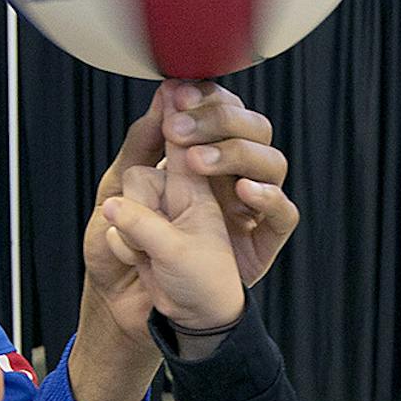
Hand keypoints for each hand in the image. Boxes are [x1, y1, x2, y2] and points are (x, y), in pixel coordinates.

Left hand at [80, 81, 294, 344]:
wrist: (126, 307)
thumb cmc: (123, 247)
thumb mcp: (117, 190)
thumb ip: (140, 146)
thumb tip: (161, 102)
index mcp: (200, 157)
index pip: (219, 111)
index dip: (205, 98)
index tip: (178, 93)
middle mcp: (230, 177)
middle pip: (253, 128)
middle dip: (219, 120)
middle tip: (180, 131)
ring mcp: (249, 208)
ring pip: (272, 162)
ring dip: (237, 154)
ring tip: (198, 163)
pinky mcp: (262, 243)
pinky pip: (283, 214)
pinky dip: (268, 198)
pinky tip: (243, 193)